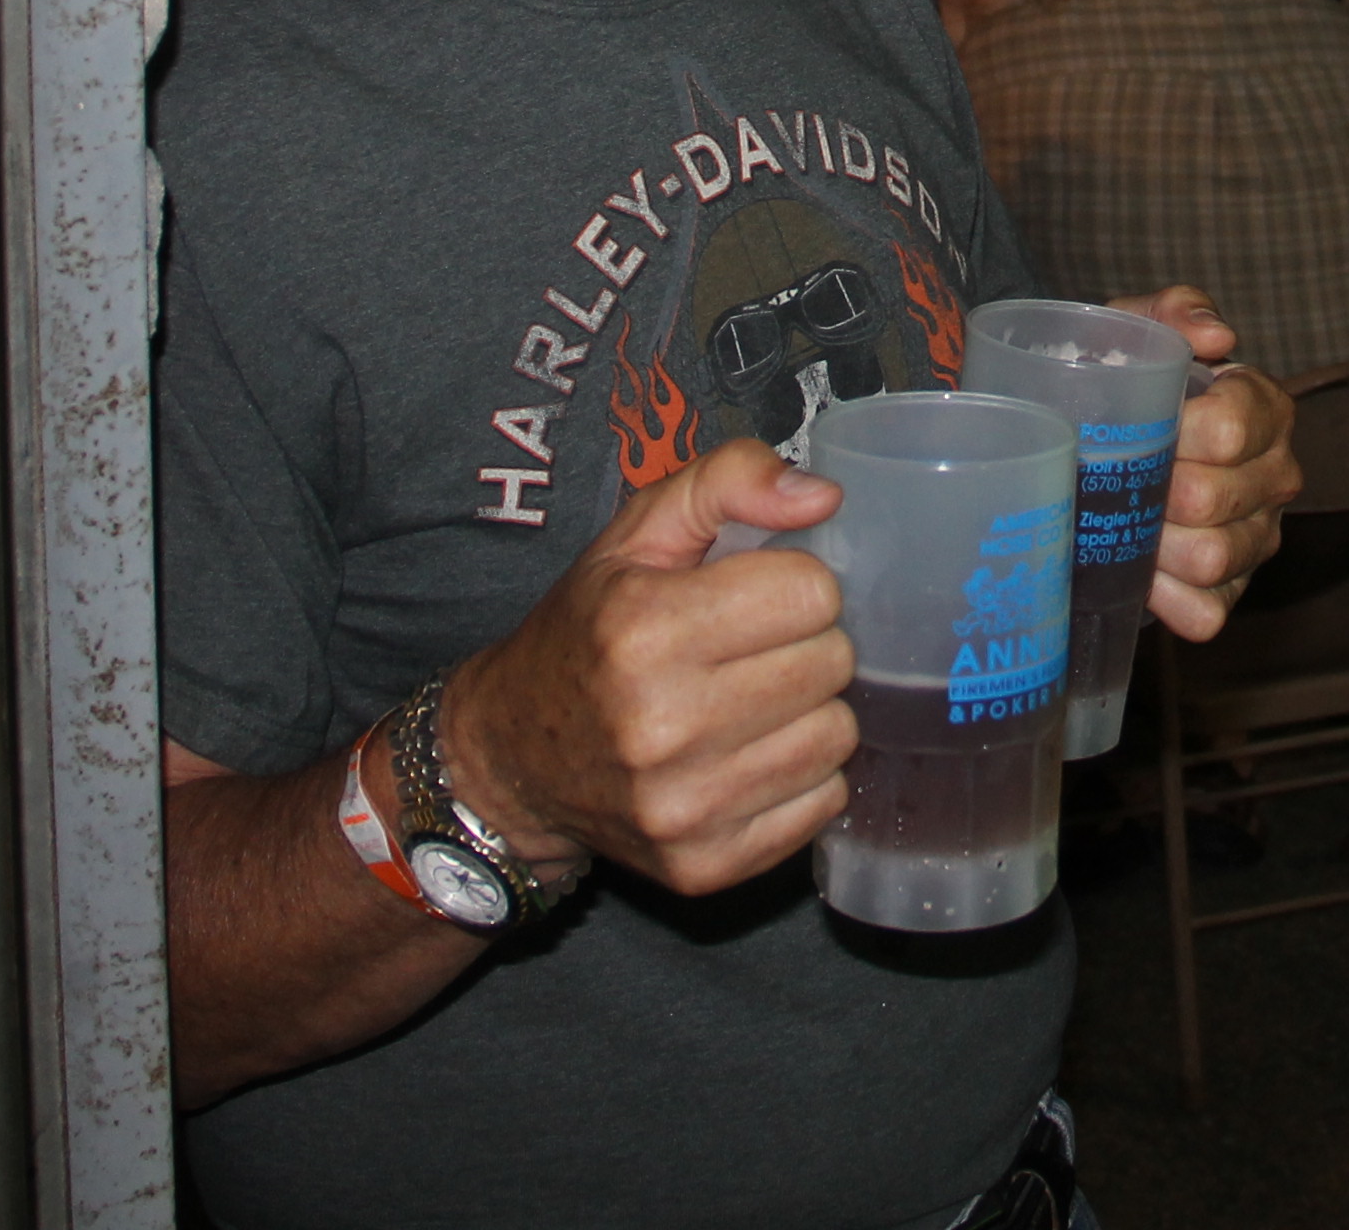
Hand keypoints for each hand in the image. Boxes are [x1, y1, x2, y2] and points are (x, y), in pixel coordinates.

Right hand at [440, 440, 855, 896]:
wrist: (512, 760)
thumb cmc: (586, 635)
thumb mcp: (635, 534)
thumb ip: (727, 482)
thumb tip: (823, 499)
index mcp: (643, 629)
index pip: (812, 592)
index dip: (792, 583)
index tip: (756, 594)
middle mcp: (661, 725)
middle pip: (833, 664)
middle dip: (806, 645)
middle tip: (755, 650)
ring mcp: (684, 807)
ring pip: (836, 737)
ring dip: (809, 712)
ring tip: (753, 702)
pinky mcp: (705, 865)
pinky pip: (822, 804)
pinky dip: (800, 777)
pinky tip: (748, 757)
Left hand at [1106, 286, 1301, 640]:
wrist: (1100, 430)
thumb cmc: (1127, 376)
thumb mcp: (1140, 326)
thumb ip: (1175, 311)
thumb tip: (1216, 336)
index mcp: (1264, 407)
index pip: (1233, 429)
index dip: (1177, 434)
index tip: (1137, 425)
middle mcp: (1276, 474)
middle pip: (1215, 499)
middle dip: (1156, 492)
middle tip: (1117, 479)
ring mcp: (1258, 536)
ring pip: (1213, 559)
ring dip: (1157, 546)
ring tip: (1124, 524)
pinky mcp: (1232, 589)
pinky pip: (1208, 614)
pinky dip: (1167, 600)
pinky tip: (1140, 573)